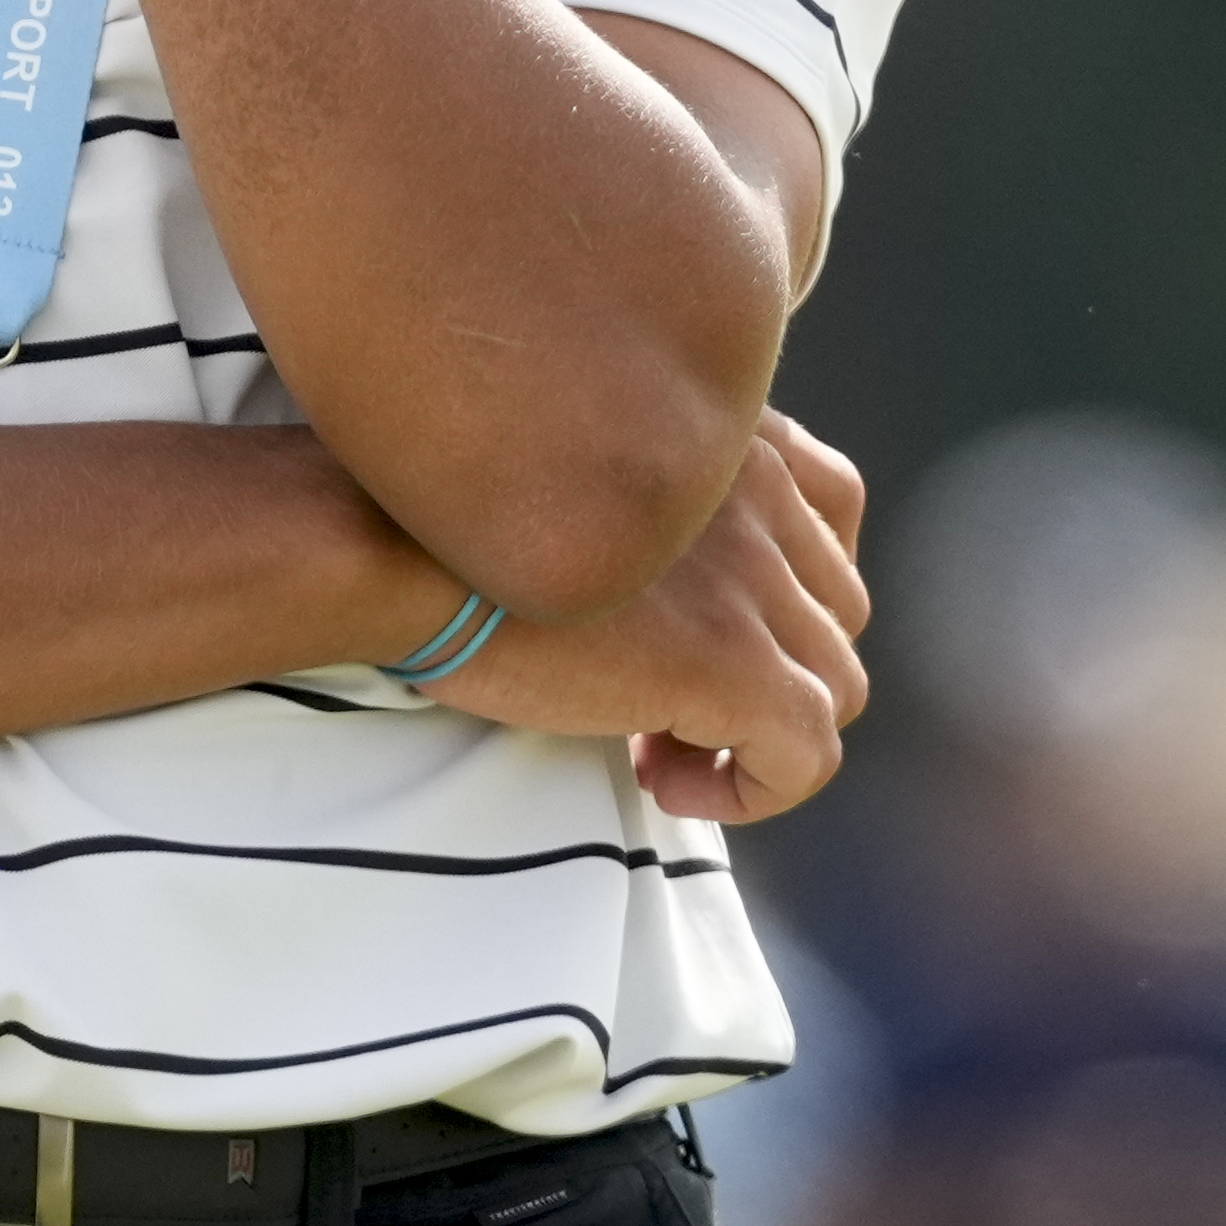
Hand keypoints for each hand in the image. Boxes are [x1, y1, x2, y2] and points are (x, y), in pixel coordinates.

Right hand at [427, 414, 871, 823]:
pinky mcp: (730, 664)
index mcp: (728, 437)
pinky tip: (657, 780)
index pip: (834, 504)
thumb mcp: (571, 470)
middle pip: (836, 612)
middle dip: (767, 668)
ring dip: (758, 731)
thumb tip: (653, 601)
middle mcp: (761, 496)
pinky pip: (808, 755)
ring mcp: (753, 582)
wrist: (389, 544)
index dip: (782, 587)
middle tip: (660, 700)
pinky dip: (755, 788)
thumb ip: (644, 504)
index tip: (703, 628)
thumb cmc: (440, 513)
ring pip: (835, 689)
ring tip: (654, 746)